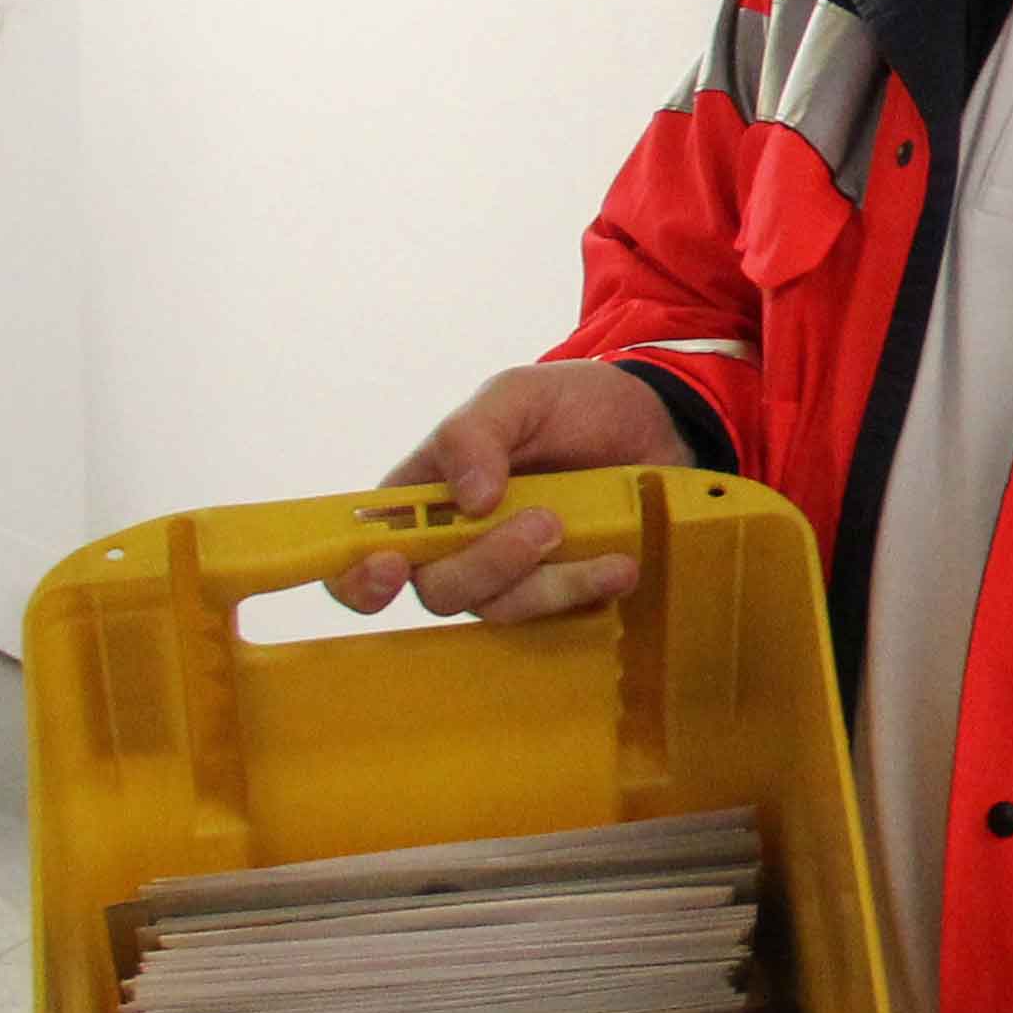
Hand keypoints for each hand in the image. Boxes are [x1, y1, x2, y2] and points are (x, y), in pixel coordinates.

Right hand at [333, 363, 690, 621]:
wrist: (652, 420)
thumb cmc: (569, 404)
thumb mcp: (517, 396)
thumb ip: (474, 433)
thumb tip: (465, 500)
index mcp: (423, 498)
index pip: (362, 554)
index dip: (360, 577)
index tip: (392, 566)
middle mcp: (456, 545)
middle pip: (439, 590)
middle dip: (487, 563)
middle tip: (544, 522)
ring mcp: (509, 573)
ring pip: (502, 609)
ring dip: (550, 584)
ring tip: (604, 546)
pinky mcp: (559, 590)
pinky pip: (558, 617)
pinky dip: (588, 592)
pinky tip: (621, 565)